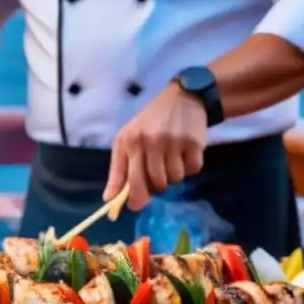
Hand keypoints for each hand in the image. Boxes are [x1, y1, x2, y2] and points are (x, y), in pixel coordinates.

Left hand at [103, 84, 207, 210]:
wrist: (183, 97)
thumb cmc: (151, 122)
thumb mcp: (128, 139)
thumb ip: (118, 170)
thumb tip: (109, 200)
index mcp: (129, 140)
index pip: (128, 178)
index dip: (132, 198)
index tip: (134, 206)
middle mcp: (150, 141)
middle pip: (153, 184)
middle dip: (155, 189)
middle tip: (156, 182)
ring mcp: (173, 141)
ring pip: (173, 179)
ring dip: (173, 176)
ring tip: (170, 160)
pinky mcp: (194, 143)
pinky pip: (192, 171)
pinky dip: (189, 168)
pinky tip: (184, 154)